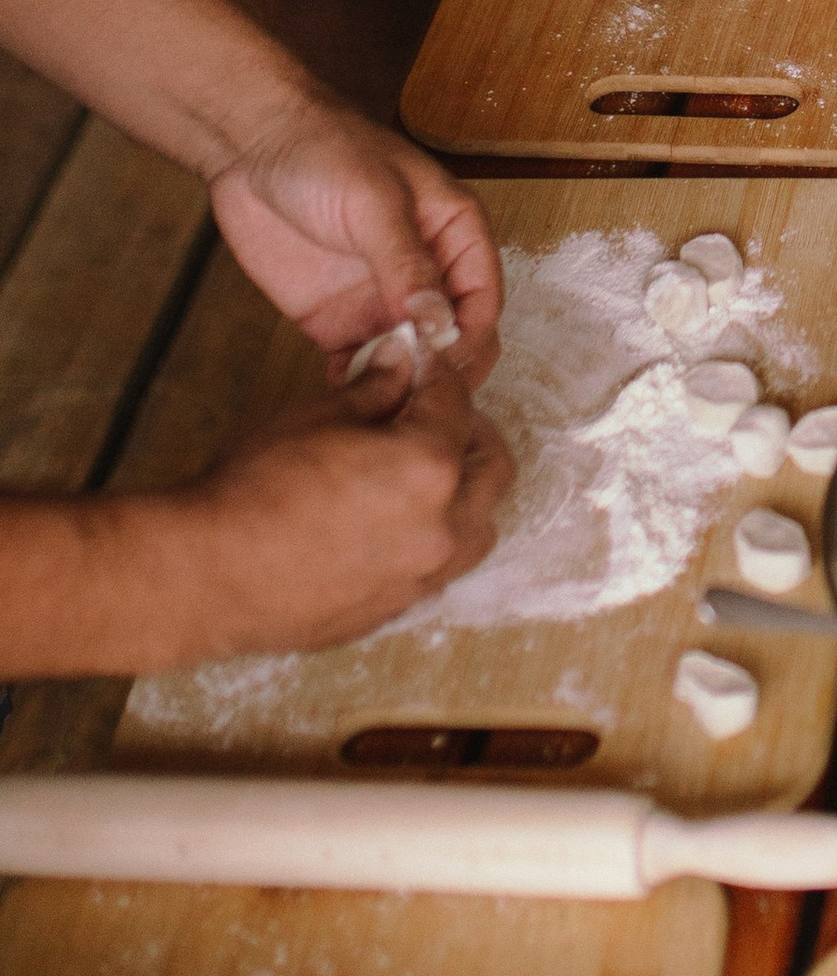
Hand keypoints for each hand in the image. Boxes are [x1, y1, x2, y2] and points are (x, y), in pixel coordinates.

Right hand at [161, 368, 512, 659]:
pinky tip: (392, 521)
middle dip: (469, 432)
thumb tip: (401, 366)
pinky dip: (432, 537)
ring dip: (463, 494)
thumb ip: (374, 390)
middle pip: (492, 467)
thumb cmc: (251, 490)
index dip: (438, 376)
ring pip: (477, 526)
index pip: (458, 404)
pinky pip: (438, 568)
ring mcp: (422, 577)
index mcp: (429, 468)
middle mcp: (441, 528)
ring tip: (420, 473)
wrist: (204, 575)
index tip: (424, 368)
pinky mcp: (395, 609)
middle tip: (432, 415)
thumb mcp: (314, 416)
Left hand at [209, 97, 501, 379]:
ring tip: (375, 398)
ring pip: (410, 359)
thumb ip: (407, 263)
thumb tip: (439, 322)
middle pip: (454, 338)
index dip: (469, 336)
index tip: (441, 362)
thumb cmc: (326, 149)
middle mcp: (426, 273)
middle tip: (409, 389)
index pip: (482, 301)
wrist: (253, 145)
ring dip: (398, 383)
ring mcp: (382, 299)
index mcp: (455, 234)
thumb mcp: (375, 203)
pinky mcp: (339, 319)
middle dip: (440, 369)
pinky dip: (358, 385)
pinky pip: (360, 365)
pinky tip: (342, 393)